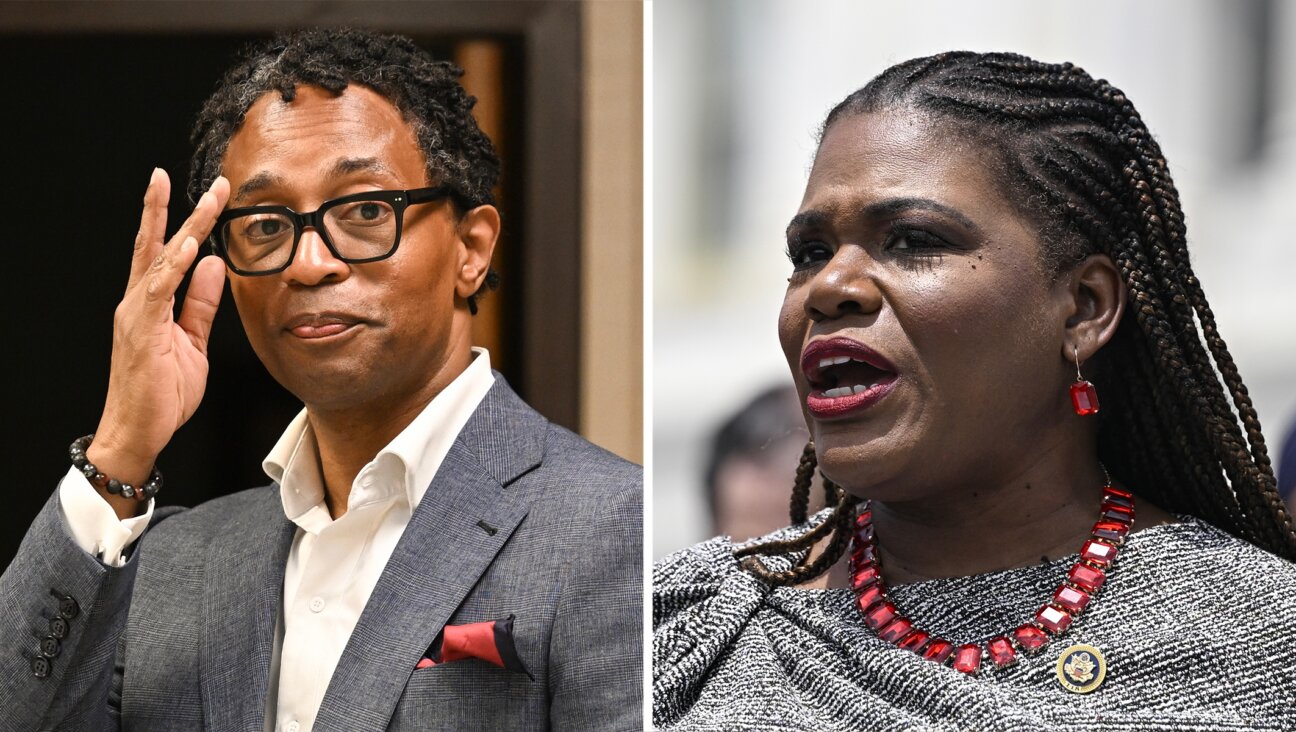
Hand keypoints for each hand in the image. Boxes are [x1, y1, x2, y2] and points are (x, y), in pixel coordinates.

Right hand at [87, 169, 229, 516]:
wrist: (138, 431)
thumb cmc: (161, 391)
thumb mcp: (192, 341)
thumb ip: (201, 304)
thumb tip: (212, 264)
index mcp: (149, 302)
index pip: (164, 251)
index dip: (179, 219)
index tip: (202, 192)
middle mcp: (138, 300)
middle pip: (156, 244)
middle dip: (175, 209)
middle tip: (199, 179)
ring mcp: (137, 313)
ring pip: (160, 259)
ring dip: (184, 227)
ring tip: (204, 199)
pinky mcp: (141, 330)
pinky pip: (158, 292)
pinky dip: (173, 267)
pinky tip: (188, 246)